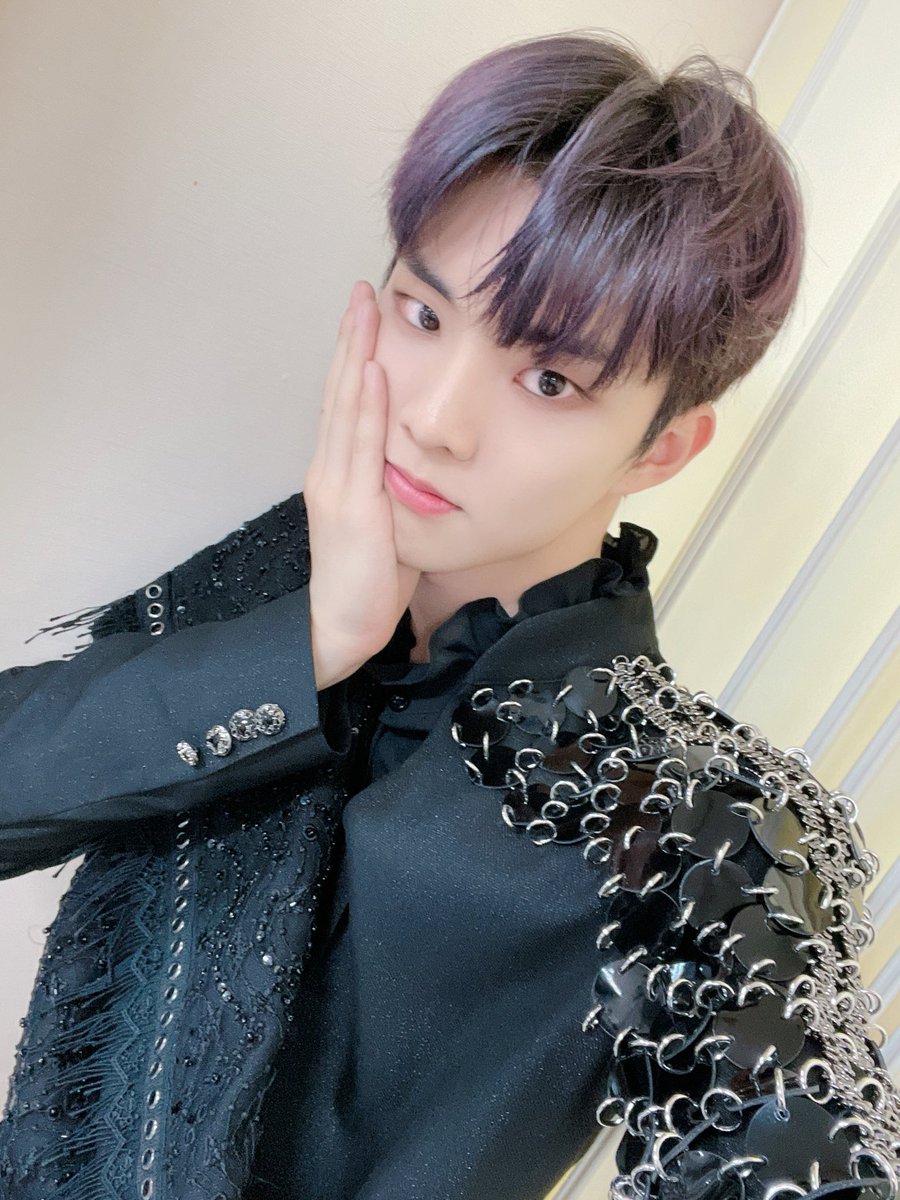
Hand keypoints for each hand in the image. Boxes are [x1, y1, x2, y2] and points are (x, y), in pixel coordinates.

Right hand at [304, 280, 421, 688]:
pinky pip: (359, 445)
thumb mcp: (392, 523)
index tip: (367, 316)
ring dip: (354, 354)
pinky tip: (370, 369)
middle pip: (339, 392)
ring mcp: (335, 485)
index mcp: (341, 473)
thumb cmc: (372, 581)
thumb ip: (401, 488)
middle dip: (350, 339)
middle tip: (361, 289)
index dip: (354, 357)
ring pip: (345, 407)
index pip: (348, 403)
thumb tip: (429, 462)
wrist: (342, 628)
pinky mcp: (349, 505)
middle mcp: (330, 470)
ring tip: (364, 308)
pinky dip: (364, 404)